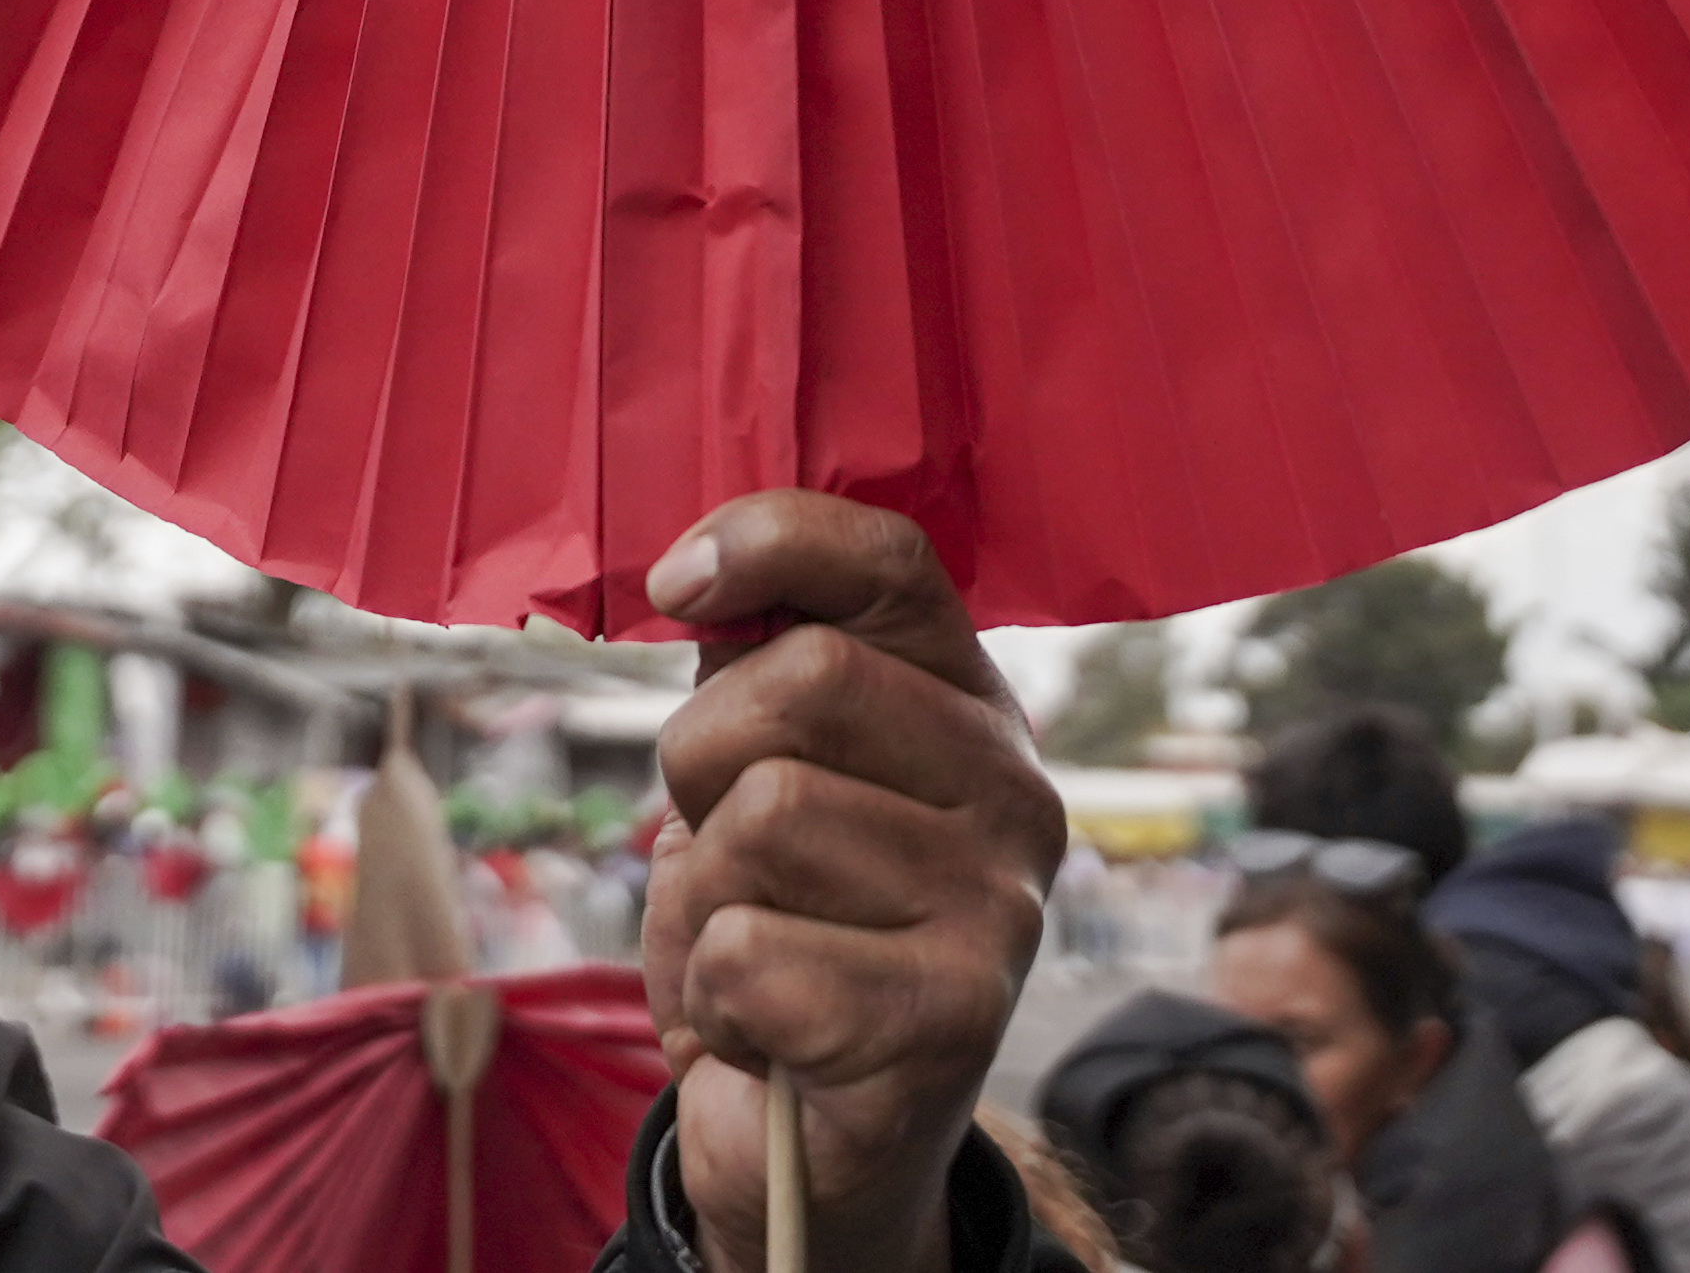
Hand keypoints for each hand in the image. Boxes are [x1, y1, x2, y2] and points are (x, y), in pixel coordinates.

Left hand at [638, 494, 1057, 1272]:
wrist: (812, 1150)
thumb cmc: (779, 938)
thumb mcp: (758, 778)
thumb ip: (753, 670)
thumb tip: (703, 573)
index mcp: (969, 709)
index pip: (890, 558)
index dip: (770, 539)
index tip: (679, 583)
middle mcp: (1011, 792)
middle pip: (804, 678)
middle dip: (703, 763)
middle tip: (723, 848)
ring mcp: (997, 907)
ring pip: (763, 817)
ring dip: (705, 896)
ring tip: (754, 949)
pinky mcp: (952, 1020)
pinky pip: (750, 951)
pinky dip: (718, 996)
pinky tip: (769, 1029)